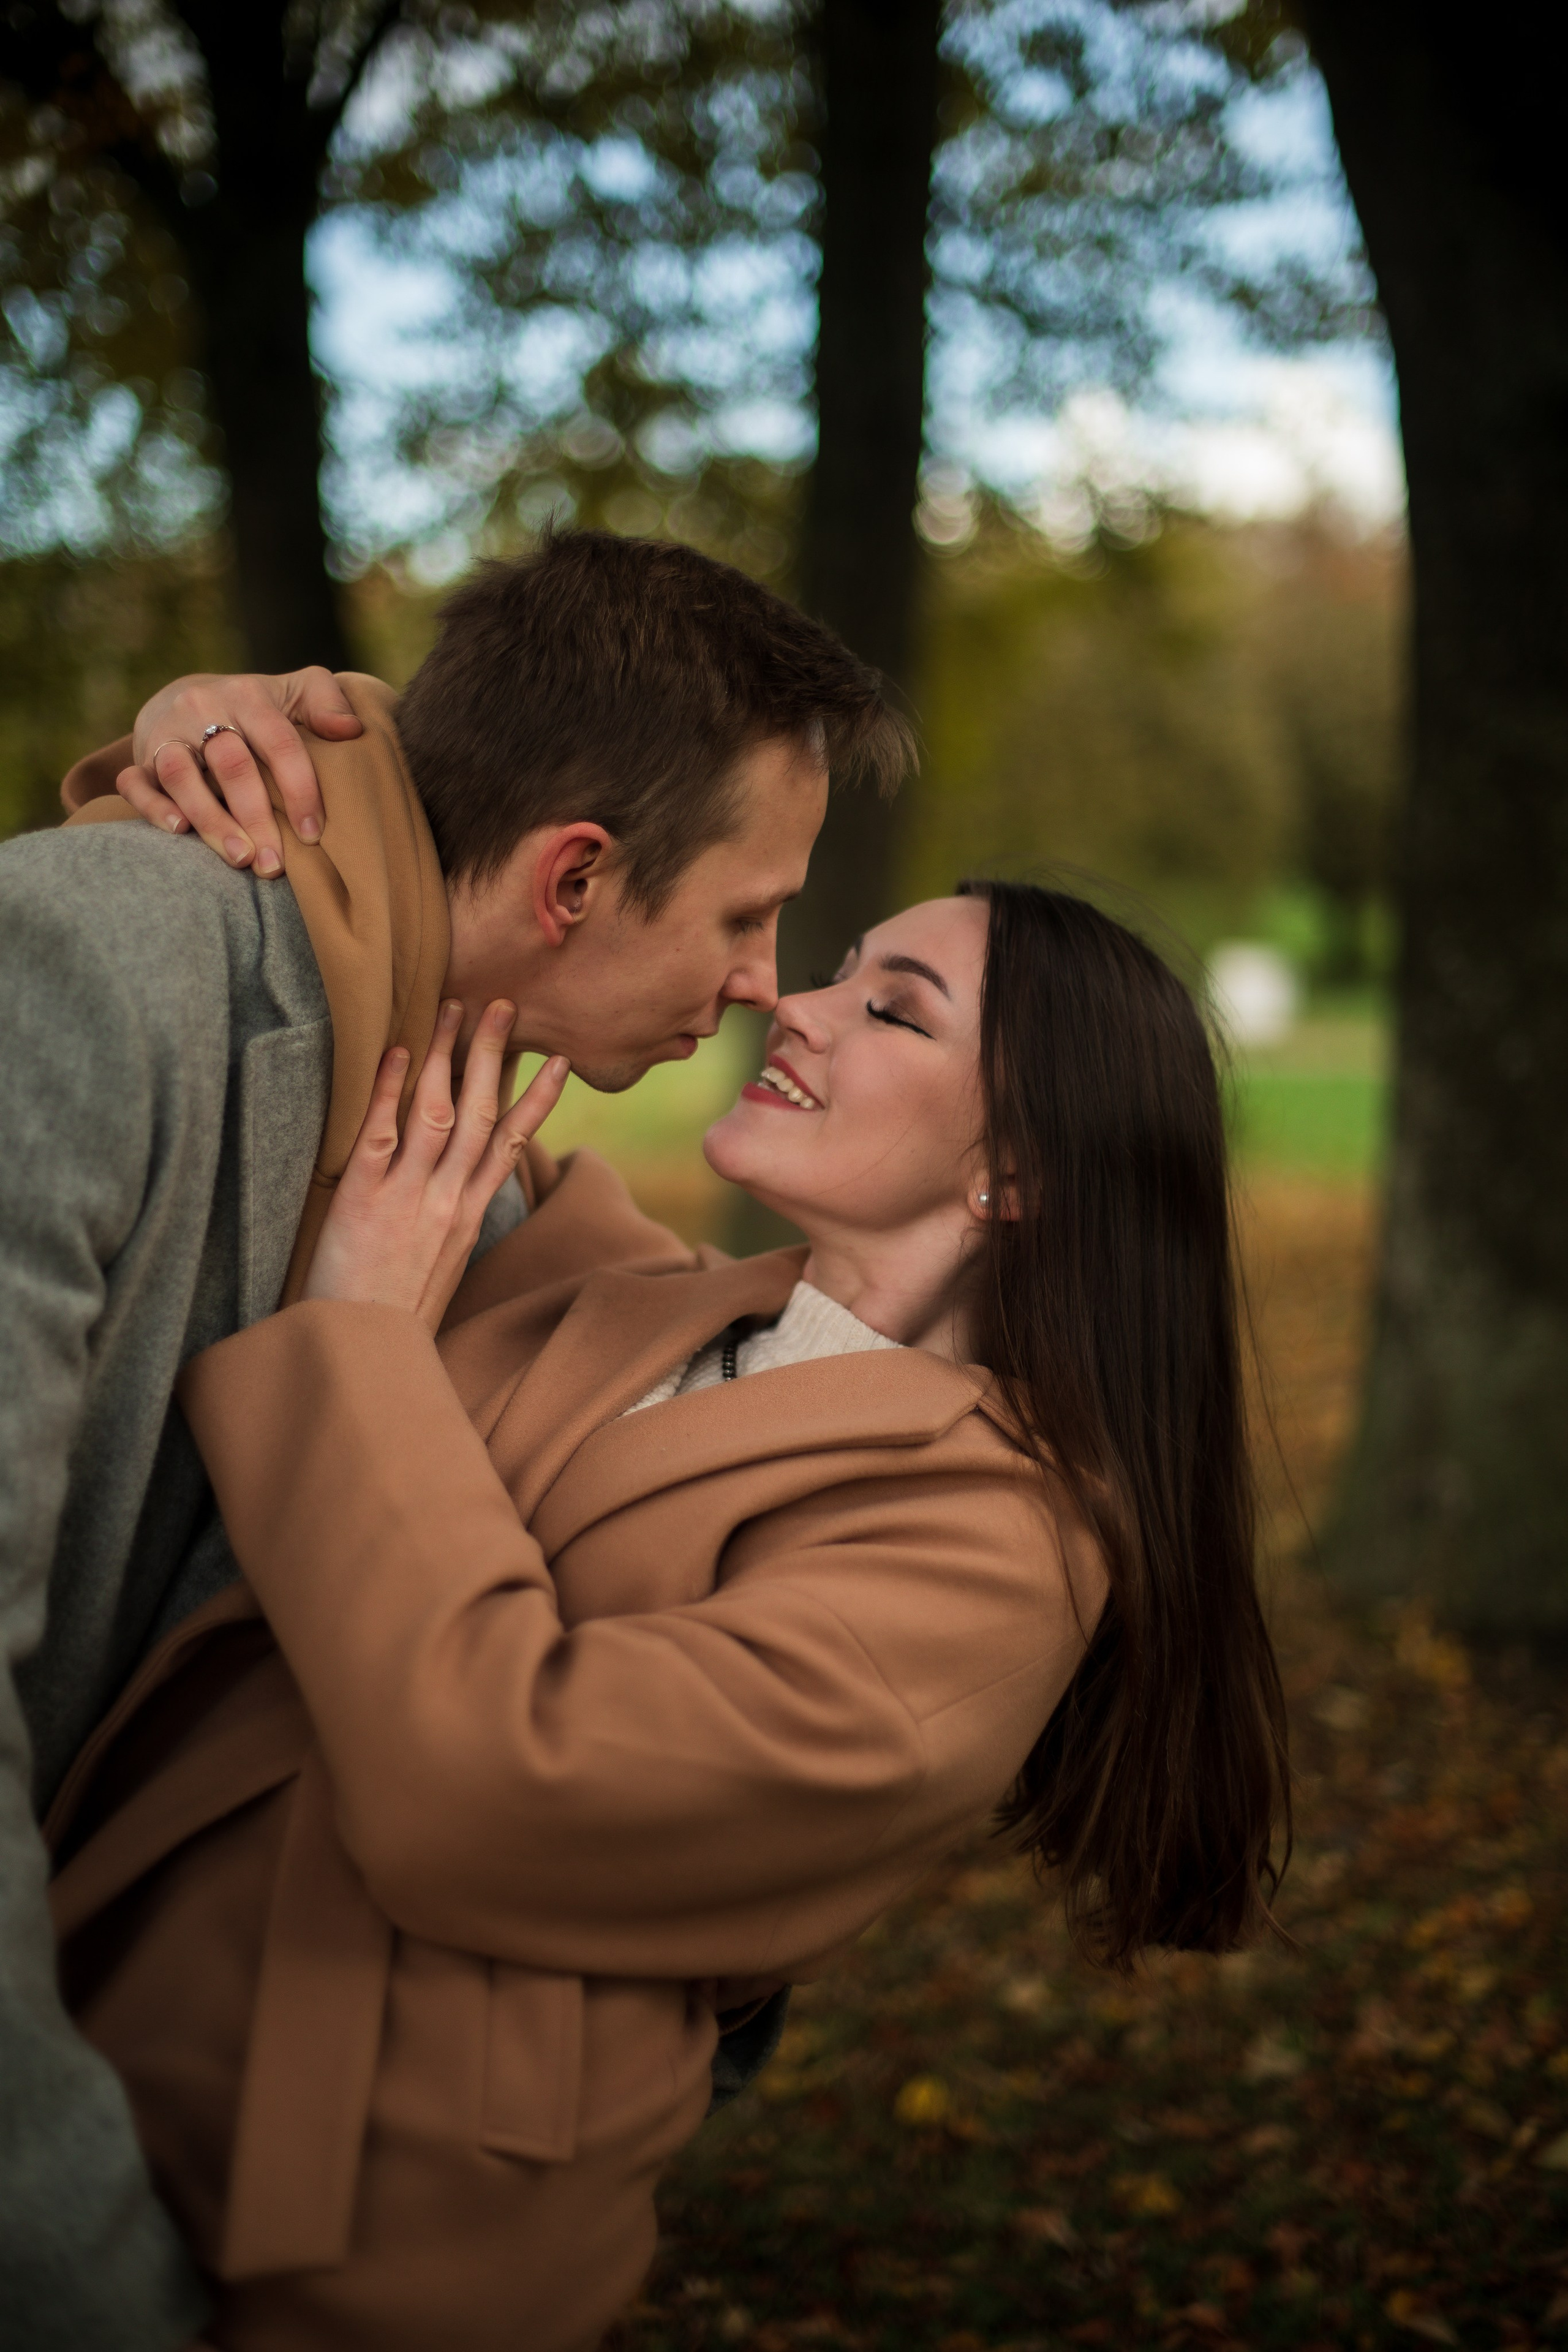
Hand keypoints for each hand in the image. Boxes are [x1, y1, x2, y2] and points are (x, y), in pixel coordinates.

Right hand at [118, 669, 363, 876]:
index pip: (278, 741)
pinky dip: (152, 807)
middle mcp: (203, 709)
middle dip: (256, 817)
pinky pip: (135, 783)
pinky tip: (179, 832)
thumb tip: (351, 730)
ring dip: (210, 820)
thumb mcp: (297, 691)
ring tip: (239, 858)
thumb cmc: (259, 708)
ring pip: (181, 775)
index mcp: (248, 696)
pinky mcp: (139, 758)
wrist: (190, 697)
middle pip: (231, 764)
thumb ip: (326, 702)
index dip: (299, 788)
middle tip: (275, 864)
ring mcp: (166, 733)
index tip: (313, 833)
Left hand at [304, 1000, 568, 1332]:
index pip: (511, 1145)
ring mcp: (408, 1198)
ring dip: (449, 1057)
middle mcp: (447, 1202)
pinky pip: (380, 1133)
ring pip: (440, 1113)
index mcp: (469, 1218)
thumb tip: (459, 1192)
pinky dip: (389, 1089)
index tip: (558, 1063)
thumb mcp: (441, 1270)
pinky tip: (397, 1052)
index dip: (538, 1100)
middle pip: (482, 1115)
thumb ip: (451, 1224)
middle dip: (495, 1057)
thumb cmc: (393, 1315)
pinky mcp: (363, 1201)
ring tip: (454, 1010)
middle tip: (503, 1006)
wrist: (361, 1355)